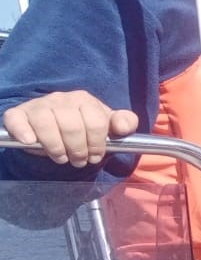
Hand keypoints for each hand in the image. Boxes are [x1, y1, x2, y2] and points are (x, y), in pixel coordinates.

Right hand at [2, 92, 138, 166]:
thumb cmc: (84, 128)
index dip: (98, 144)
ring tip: (61, 157)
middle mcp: (61, 98)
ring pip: (47, 125)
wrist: (55, 130)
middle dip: (78, 150)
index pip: (96, 122)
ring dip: (56, 148)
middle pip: (72, 127)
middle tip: (79, 160)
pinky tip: (31, 142)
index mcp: (85, 100)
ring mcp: (39, 105)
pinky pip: (18, 120)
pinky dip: (24, 132)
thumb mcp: (107, 126)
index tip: (95, 156)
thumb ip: (124, 123)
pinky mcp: (19, 114)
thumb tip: (124, 126)